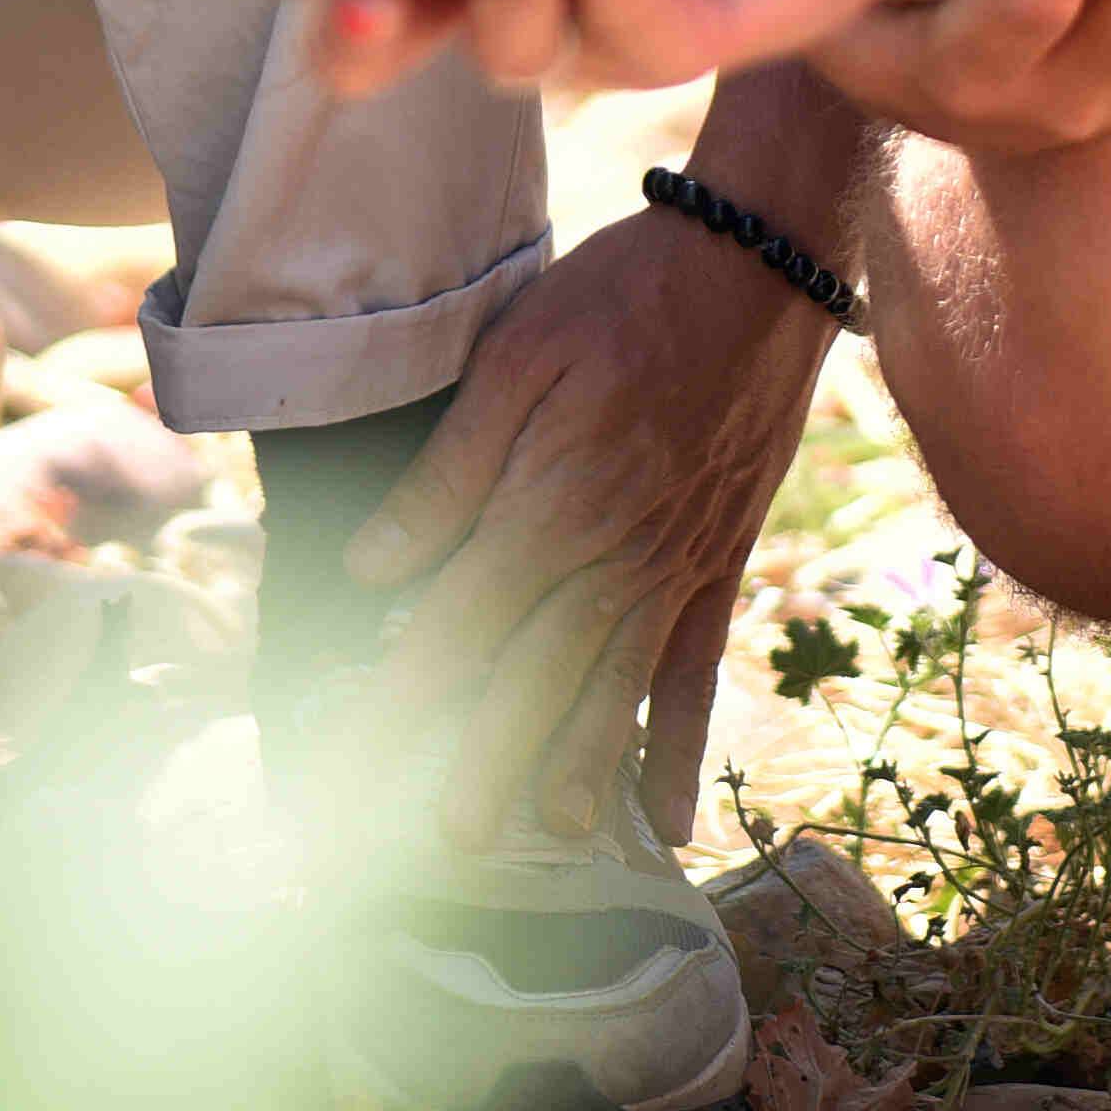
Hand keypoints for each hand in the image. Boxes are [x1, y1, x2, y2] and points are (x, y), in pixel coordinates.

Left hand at [320, 181, 832, 842]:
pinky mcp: (718, 565)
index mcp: (548, 505)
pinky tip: (668, 820)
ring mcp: (674, 569)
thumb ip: (449, 470)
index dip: (397, 704)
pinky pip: (696, 674)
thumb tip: (373, 567)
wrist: (760, 264)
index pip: (452, 628)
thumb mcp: (519, 355)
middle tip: (441, 846)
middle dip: (482, 766)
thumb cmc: (623, 295)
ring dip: (578, 770)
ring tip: (548, 845)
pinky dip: (682, 749)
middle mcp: (613, 556)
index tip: (350, 768)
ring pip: (614, 692)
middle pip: (531, 681)